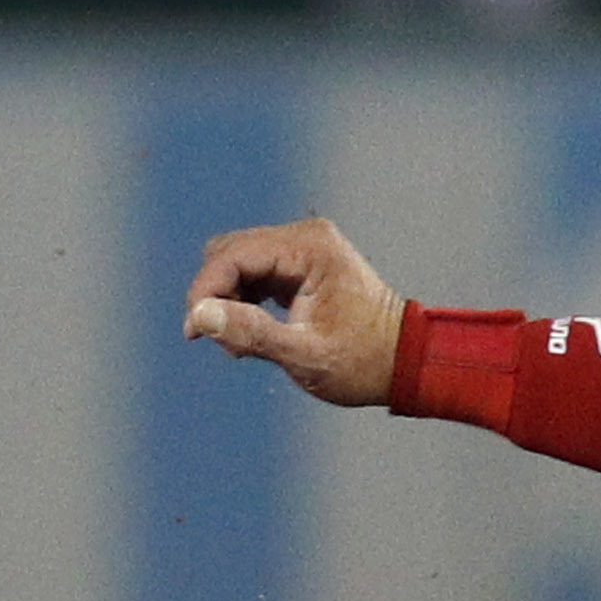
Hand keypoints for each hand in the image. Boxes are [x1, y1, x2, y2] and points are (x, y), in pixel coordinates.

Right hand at [183, 217, 406, 404]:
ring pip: (237, 262)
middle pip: (230, 253)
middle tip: (223, 341)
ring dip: (227, 299)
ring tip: (240, 344)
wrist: (407, 363)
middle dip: (215, 295)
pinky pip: (253, 273)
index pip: (233, 255)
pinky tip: (250, 332)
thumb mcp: (305, 355)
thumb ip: (251, 334)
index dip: (205, 290)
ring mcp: (303, 249)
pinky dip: (242, 300)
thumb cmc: (364, 362)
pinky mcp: (300, 265)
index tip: (193, 331)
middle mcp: (305, 238)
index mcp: (310, 249)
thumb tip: (200, 317)